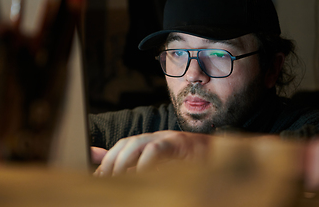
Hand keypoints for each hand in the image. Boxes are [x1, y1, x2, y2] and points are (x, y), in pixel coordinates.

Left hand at [94, 130, 211, 176]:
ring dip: (123, 161)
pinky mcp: (179, 143)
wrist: (220, 154)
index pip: (123, 145)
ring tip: (117, 178)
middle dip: (111, 161)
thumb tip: (124, 175)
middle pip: (126, 142)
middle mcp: (157, 138)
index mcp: (151, 143)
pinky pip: (157, 149)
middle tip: (103, 179)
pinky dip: (145, 162)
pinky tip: (140, 175)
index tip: (97, 177)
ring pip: (138, 142)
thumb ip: (144, 168)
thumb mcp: (164, 167)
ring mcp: (168, 138)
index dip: (107, 159)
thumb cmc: (193, 164)